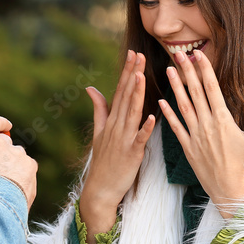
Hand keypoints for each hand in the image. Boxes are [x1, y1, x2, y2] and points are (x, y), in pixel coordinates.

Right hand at [0, 115, 37, 209]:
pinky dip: (25, 178)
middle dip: (7, 155)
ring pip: (19, 158)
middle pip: (7, 144)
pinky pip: (29, 168)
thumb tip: (0, 162)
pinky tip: (15, 190)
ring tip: (5, 188)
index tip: (8, 126)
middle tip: (0, 175)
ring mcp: (16, 152)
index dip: (2, 124)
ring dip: (15, 169)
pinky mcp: (30, 163)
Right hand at [78, 50, 155, 239]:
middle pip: (126, 97)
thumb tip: (90, 87)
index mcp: (111, 120)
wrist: (100, 190)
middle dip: (132, 75)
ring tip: (141, 76)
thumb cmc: (103, 161)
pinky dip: (145, 128)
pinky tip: (152, 116)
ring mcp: (124, 140)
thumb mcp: (99, 132)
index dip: (126, 72)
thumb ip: (99, 109)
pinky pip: (139, 139)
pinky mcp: (132, 154)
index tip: (133, 53)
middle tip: (138, 55)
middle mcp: (116, 127)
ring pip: (132, 113)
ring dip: (136, 94)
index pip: (119, 90)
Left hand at [159, 49, 243, 218]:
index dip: (204, 69)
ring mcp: (195, 137)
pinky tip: (161, 101)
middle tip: (178, 53)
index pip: (211, 88)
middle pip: (194, 92)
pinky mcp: (188, 149)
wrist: (232, 194)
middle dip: (186, 71)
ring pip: (182, 106)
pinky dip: (168, 114)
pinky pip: (176, 128)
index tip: (197, 54)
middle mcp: (206, 125)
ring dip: (175, 87)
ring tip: (168, 69)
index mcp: (223, 120)